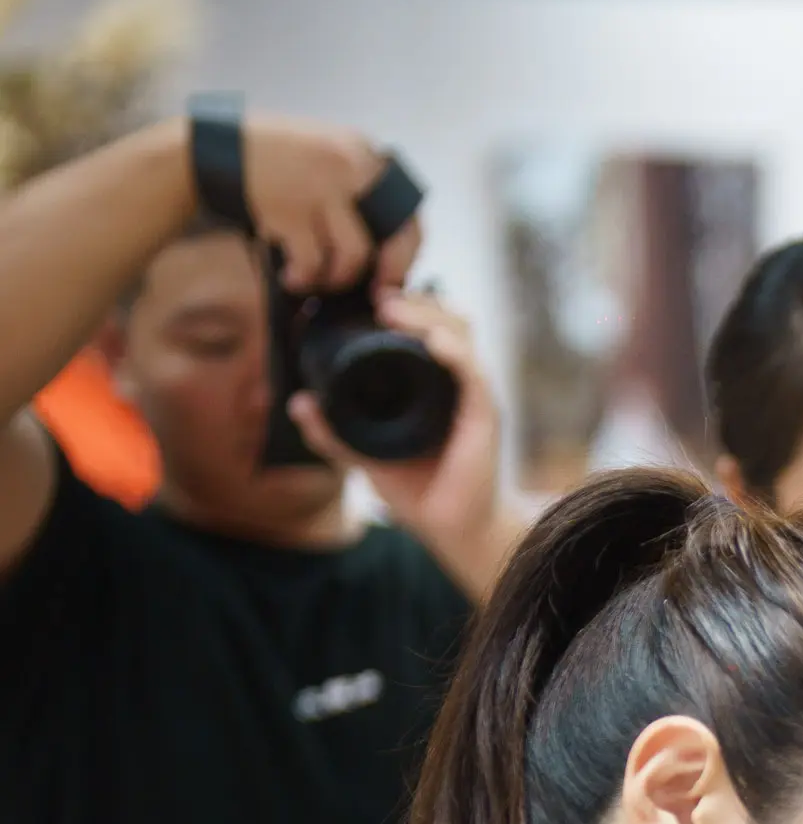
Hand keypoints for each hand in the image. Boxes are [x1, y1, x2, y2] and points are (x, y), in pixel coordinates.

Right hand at [229, 111, 421, 294]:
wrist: (209, 150)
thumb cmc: (269, 163)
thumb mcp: (322, 157)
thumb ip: (356, 189)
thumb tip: (389, 249)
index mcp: (361, 151)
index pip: (406, 209)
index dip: (406, 249)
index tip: (396, 274)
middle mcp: (349, 164)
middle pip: (394, 235)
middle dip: (387, 273)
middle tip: (376, 294)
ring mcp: (321, 185)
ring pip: (354, 255)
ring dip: (336, 278)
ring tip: (316, 280)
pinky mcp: (291, 208)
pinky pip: (313, 261)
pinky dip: (304, 277)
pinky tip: (291, 277)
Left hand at [295, 287, 520, 595]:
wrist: (453, 528)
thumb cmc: (420, 490)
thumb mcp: (366, 455)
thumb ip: (333, 432)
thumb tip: (297, 403)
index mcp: (433, 384)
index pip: (426, 327)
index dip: (402, 306)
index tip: (367, 296)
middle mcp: (457, 382)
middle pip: (446, 319)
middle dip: (415, 300)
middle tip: (377, 295)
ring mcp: (473, 396)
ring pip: (460, 334)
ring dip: (429, 315)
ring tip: (392, 308)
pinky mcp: (484, 416)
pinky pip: (473, 373)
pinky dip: (454, 352)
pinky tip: (433, 343)